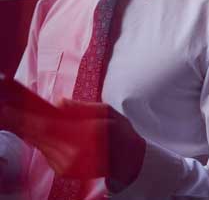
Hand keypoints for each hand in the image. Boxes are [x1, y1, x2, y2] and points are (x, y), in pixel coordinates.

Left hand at [0, 99, 145, 185]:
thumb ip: (83, 107)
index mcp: (88, 134)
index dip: (29, 117)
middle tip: (5, 109)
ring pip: (40, 143)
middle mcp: (75, 153)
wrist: (129, 162)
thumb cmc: (120, 133)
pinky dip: (40, 140)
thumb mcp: (108, 111)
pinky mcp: (63, 171)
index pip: (50, 125)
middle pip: (40, 135)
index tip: (12, 108)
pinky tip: (33, 129)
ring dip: (28, 130)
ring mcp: (67, 164)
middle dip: (22, 122)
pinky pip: (46, 151)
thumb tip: (59, 103)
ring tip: (15, 115)